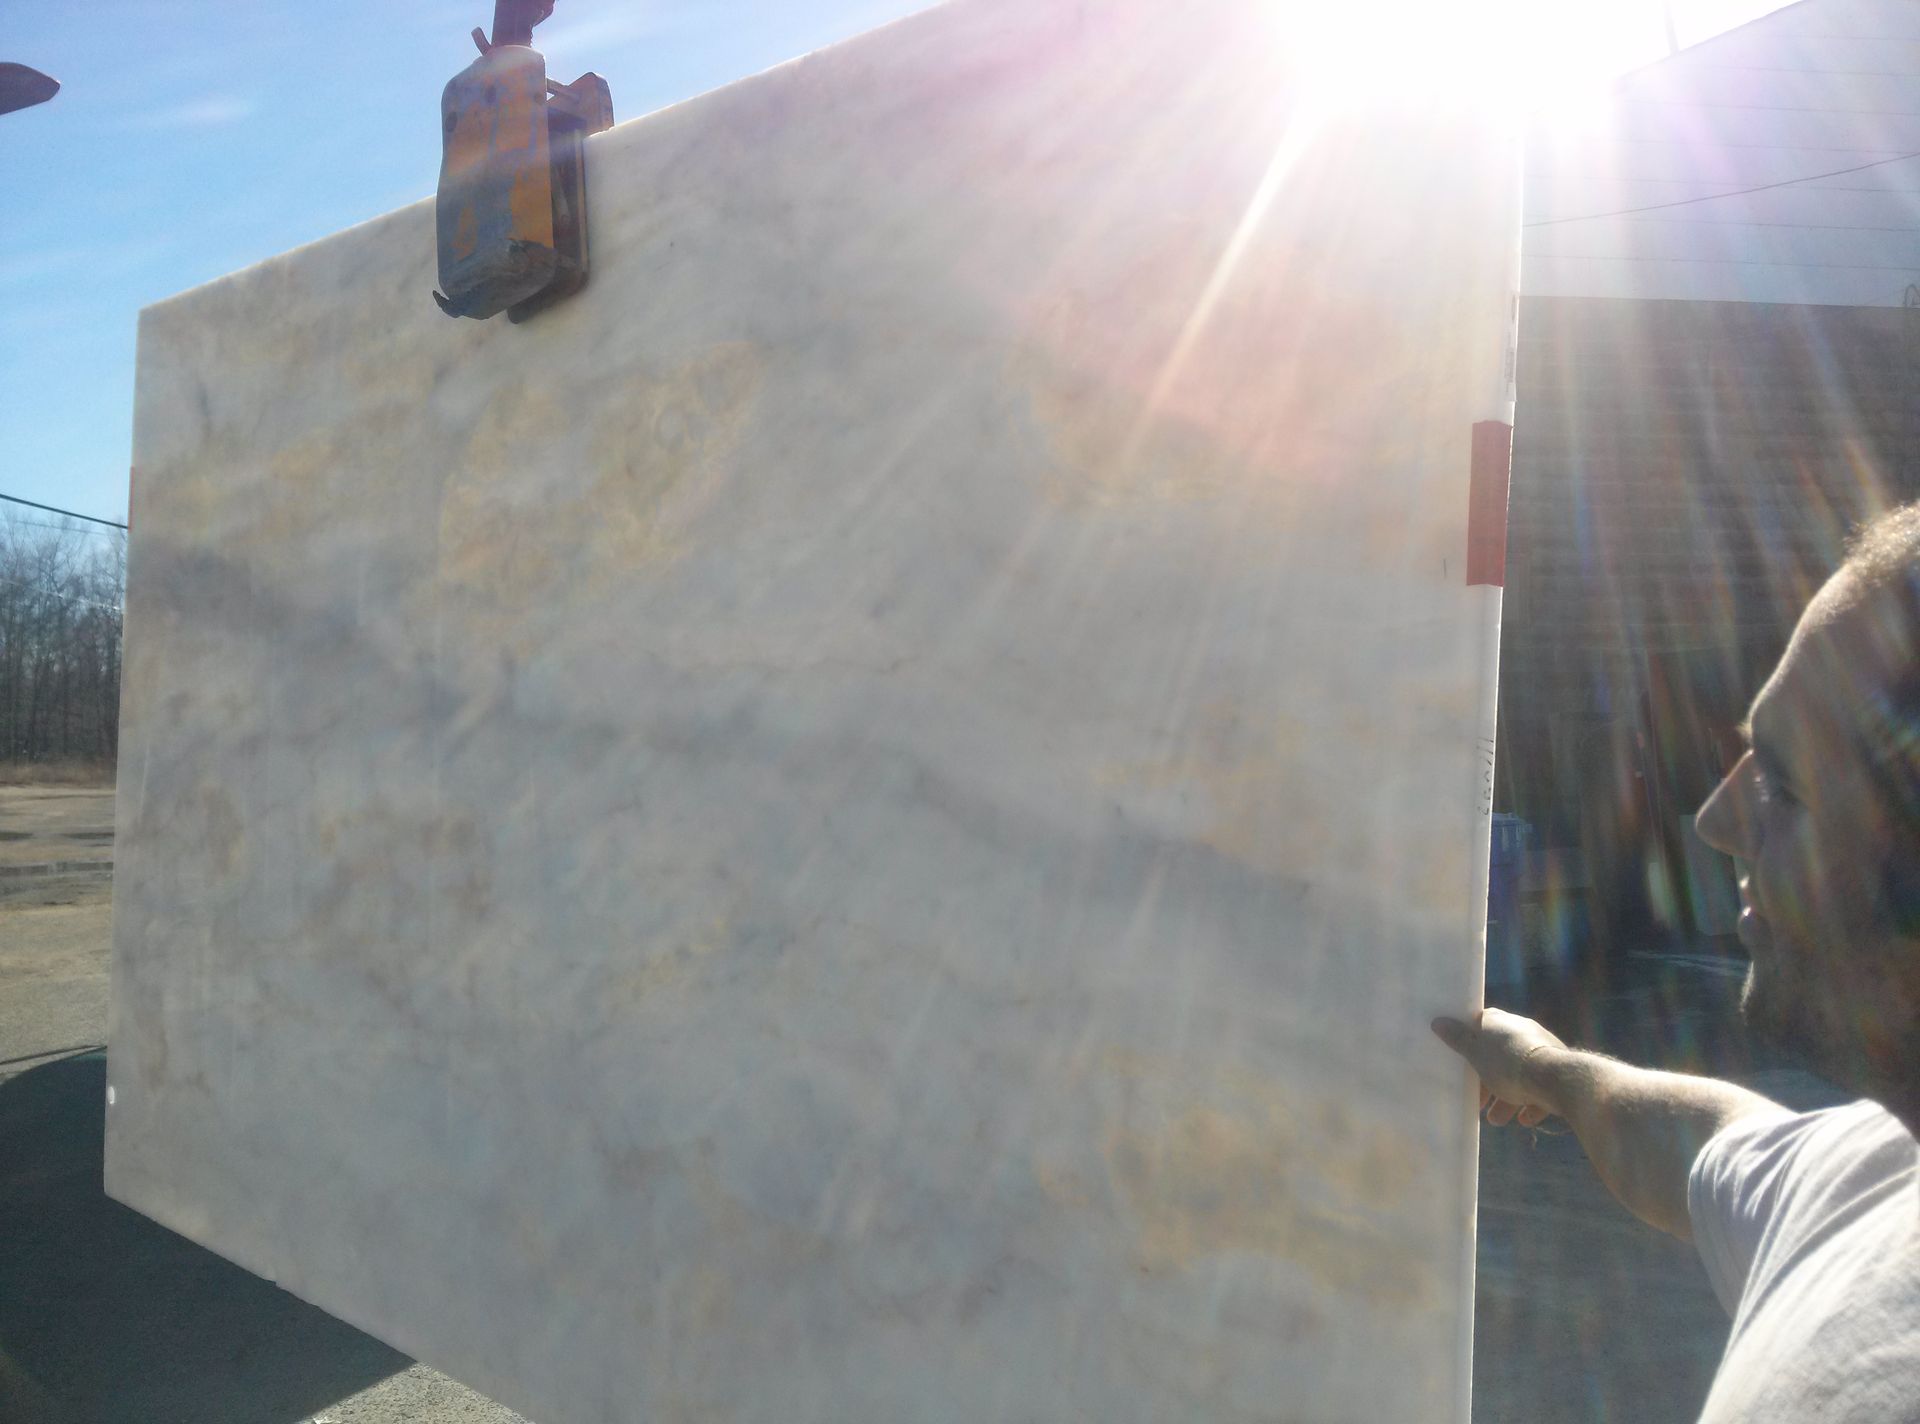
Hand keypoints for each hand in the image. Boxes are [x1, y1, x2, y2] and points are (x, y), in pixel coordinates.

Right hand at [1431, 1008, 1568, 1127]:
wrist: (1558, 1080)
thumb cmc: (1509, 1064)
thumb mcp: (1476, 1054)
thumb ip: (1458, 1040)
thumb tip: (1438, 1021)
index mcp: (1501, 1022)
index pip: (1480, 1026)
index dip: (1468, 1044)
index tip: (1461, 1062)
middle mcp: (1522, 1032)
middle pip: (1499, 1055)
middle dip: (1487, 1080)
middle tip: (1479, 1100)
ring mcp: (1542, 1052)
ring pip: (1519, 1074)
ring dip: (1507, 1098)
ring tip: (1498, 1119)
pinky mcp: (1558, 1072)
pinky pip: (1540, 1088)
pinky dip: (1530, 1104)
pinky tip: (1524, 1119)